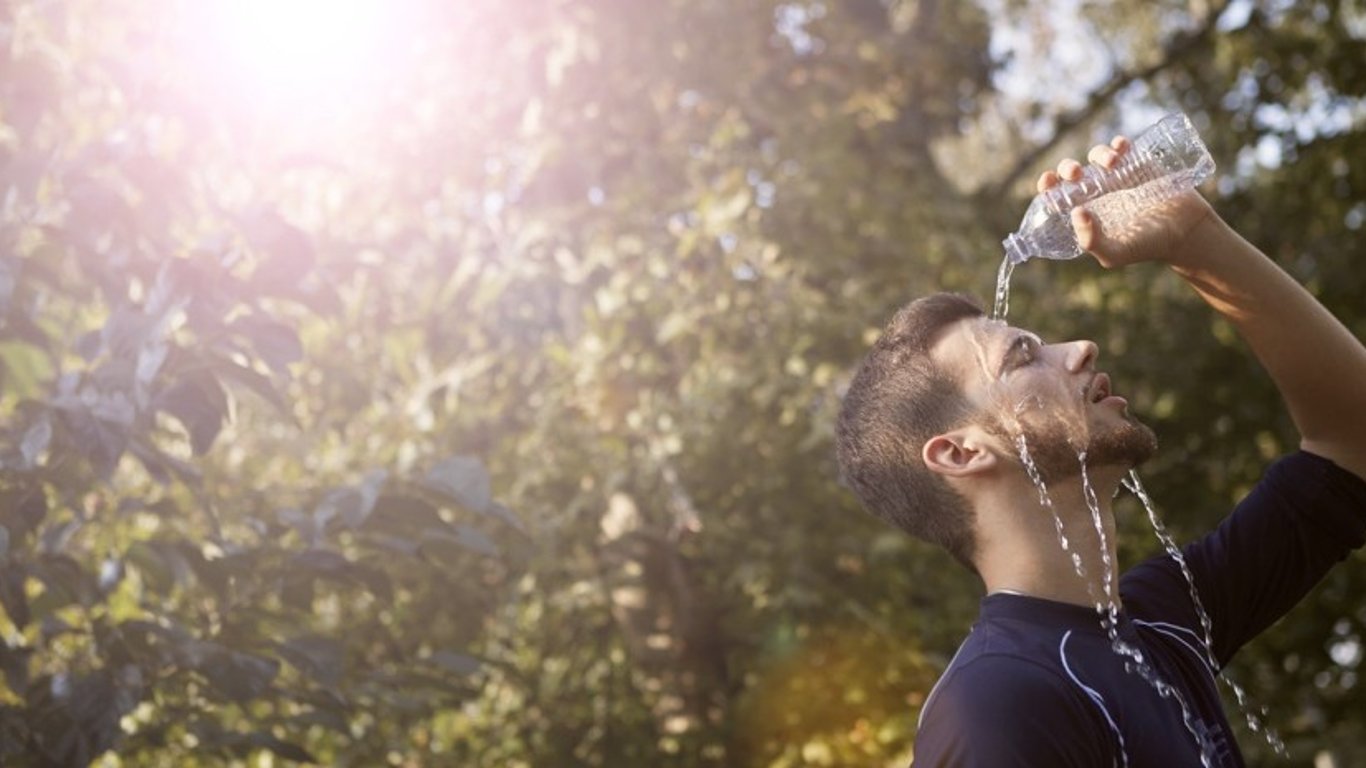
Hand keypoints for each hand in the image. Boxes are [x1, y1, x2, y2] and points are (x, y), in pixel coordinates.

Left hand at [1037, 136, 1216, 267]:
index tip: (1048, 181)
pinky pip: (1123, 147)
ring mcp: (1118, 176)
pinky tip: (1120, 147)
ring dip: (1098, 154)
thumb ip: (1091, 241)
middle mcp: (1098, 192)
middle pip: (1072, 172)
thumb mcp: (1114, 253)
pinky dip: (1118, 143)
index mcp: (1085, 211)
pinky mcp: (1140, 164)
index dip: (1048, 185)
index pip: (1057, 194)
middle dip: (1068, 167)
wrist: (1186, 232)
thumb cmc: (1147, 247)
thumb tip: (1076, 212)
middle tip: (1076, 174)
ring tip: (1112, 163)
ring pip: (1097, 156)